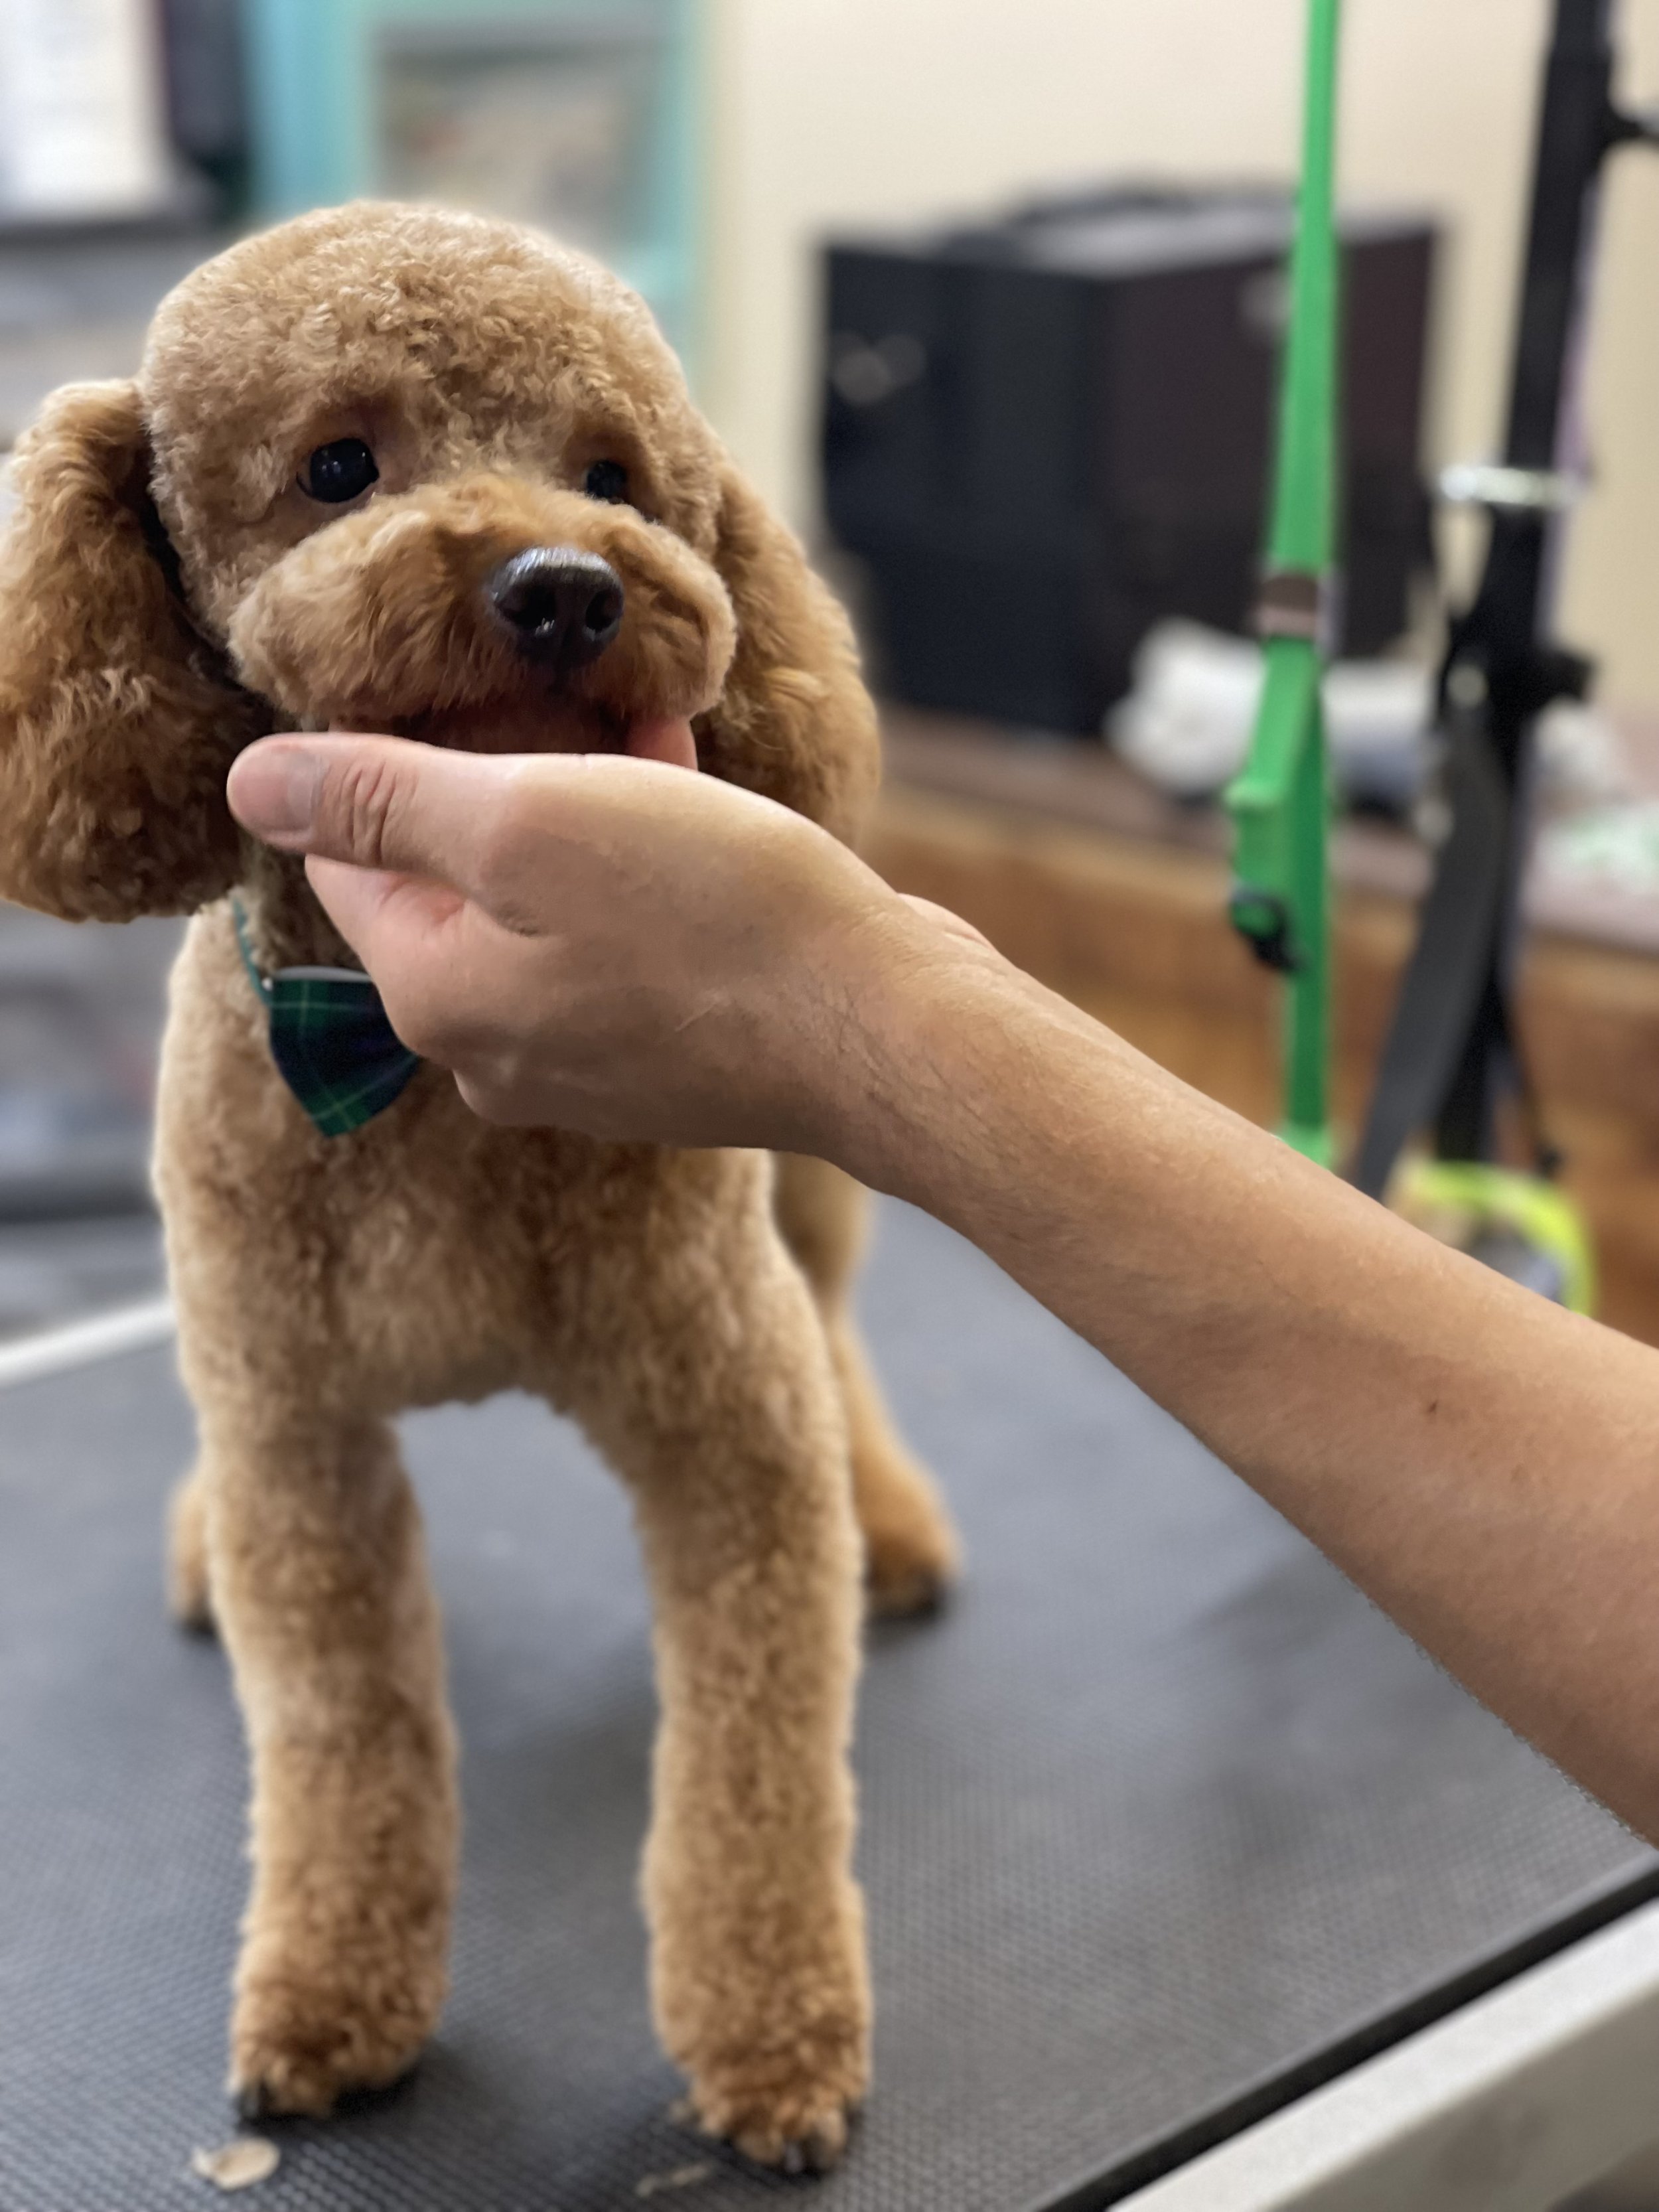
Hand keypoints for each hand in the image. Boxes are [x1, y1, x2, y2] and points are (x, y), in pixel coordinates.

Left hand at [225, 724, 993, 1155]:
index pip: (348, 861)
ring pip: (546, 902)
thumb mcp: (526, 822)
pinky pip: (621, 939)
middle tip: (571, 702)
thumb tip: (248, 785)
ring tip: (647, 731)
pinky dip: (643, 863)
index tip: (470, 692)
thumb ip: (381, 801)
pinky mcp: (667, 1055)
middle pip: (451, 882)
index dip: (396, 758)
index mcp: (434, 999)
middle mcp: (493, 1051)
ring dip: (586, 807)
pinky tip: (693, 793)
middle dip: (505, 776)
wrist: (884, 1028)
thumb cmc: (713, 919)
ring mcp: (585, 1063)